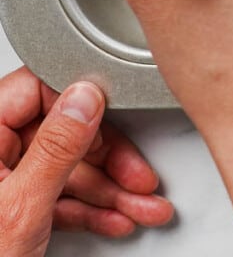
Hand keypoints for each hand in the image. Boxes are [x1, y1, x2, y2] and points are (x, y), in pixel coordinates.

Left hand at [0, 66, 172, 255]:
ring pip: (66, 169)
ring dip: (111, 191)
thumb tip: (86, 96)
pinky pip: (57, 196)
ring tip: (143, 207)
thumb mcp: (20, 208)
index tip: (115, 121)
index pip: (37, 90)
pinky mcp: (8, 211)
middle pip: (62, 133)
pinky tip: (116, 218)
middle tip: (139, 177)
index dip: (82, 104)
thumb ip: (57, 147)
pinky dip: (90, 210)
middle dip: (110, 162)